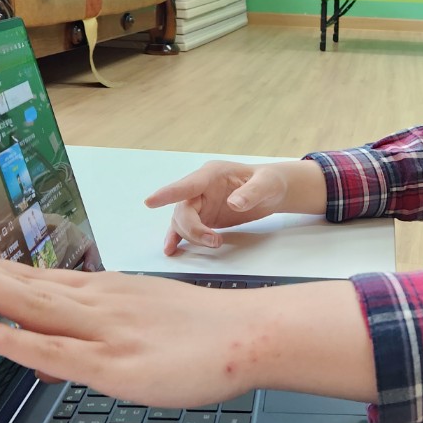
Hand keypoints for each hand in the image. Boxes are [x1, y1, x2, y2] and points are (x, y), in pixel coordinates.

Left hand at [0, 235, 376, 406]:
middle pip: (21, 281)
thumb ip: (94, 332)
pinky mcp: (109, 364)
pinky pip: (50, 350)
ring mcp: (99, 330)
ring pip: (28, 304)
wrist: (246, 335)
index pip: (32, 276)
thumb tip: (48, 348)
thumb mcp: (141, 320)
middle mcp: (93, 303)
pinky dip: (10, 340)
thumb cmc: (202, 330)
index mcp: (100, 293)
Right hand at [143, 160, 326, 255]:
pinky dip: (178, 238)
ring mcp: (201, 203)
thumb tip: (235, 204)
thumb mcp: (266, 184)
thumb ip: (251, 193)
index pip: (186, 185)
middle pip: (183, 209)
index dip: (168, 193)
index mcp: (212, 174)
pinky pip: (185, 228)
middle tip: (215, 241)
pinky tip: (170, 249)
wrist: (272, 191)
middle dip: (193, 228)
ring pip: (182, 221)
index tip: (150, 201)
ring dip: (192, 236)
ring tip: (215, 243)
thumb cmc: (269, 182)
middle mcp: (201, 188)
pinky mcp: (204, 217)